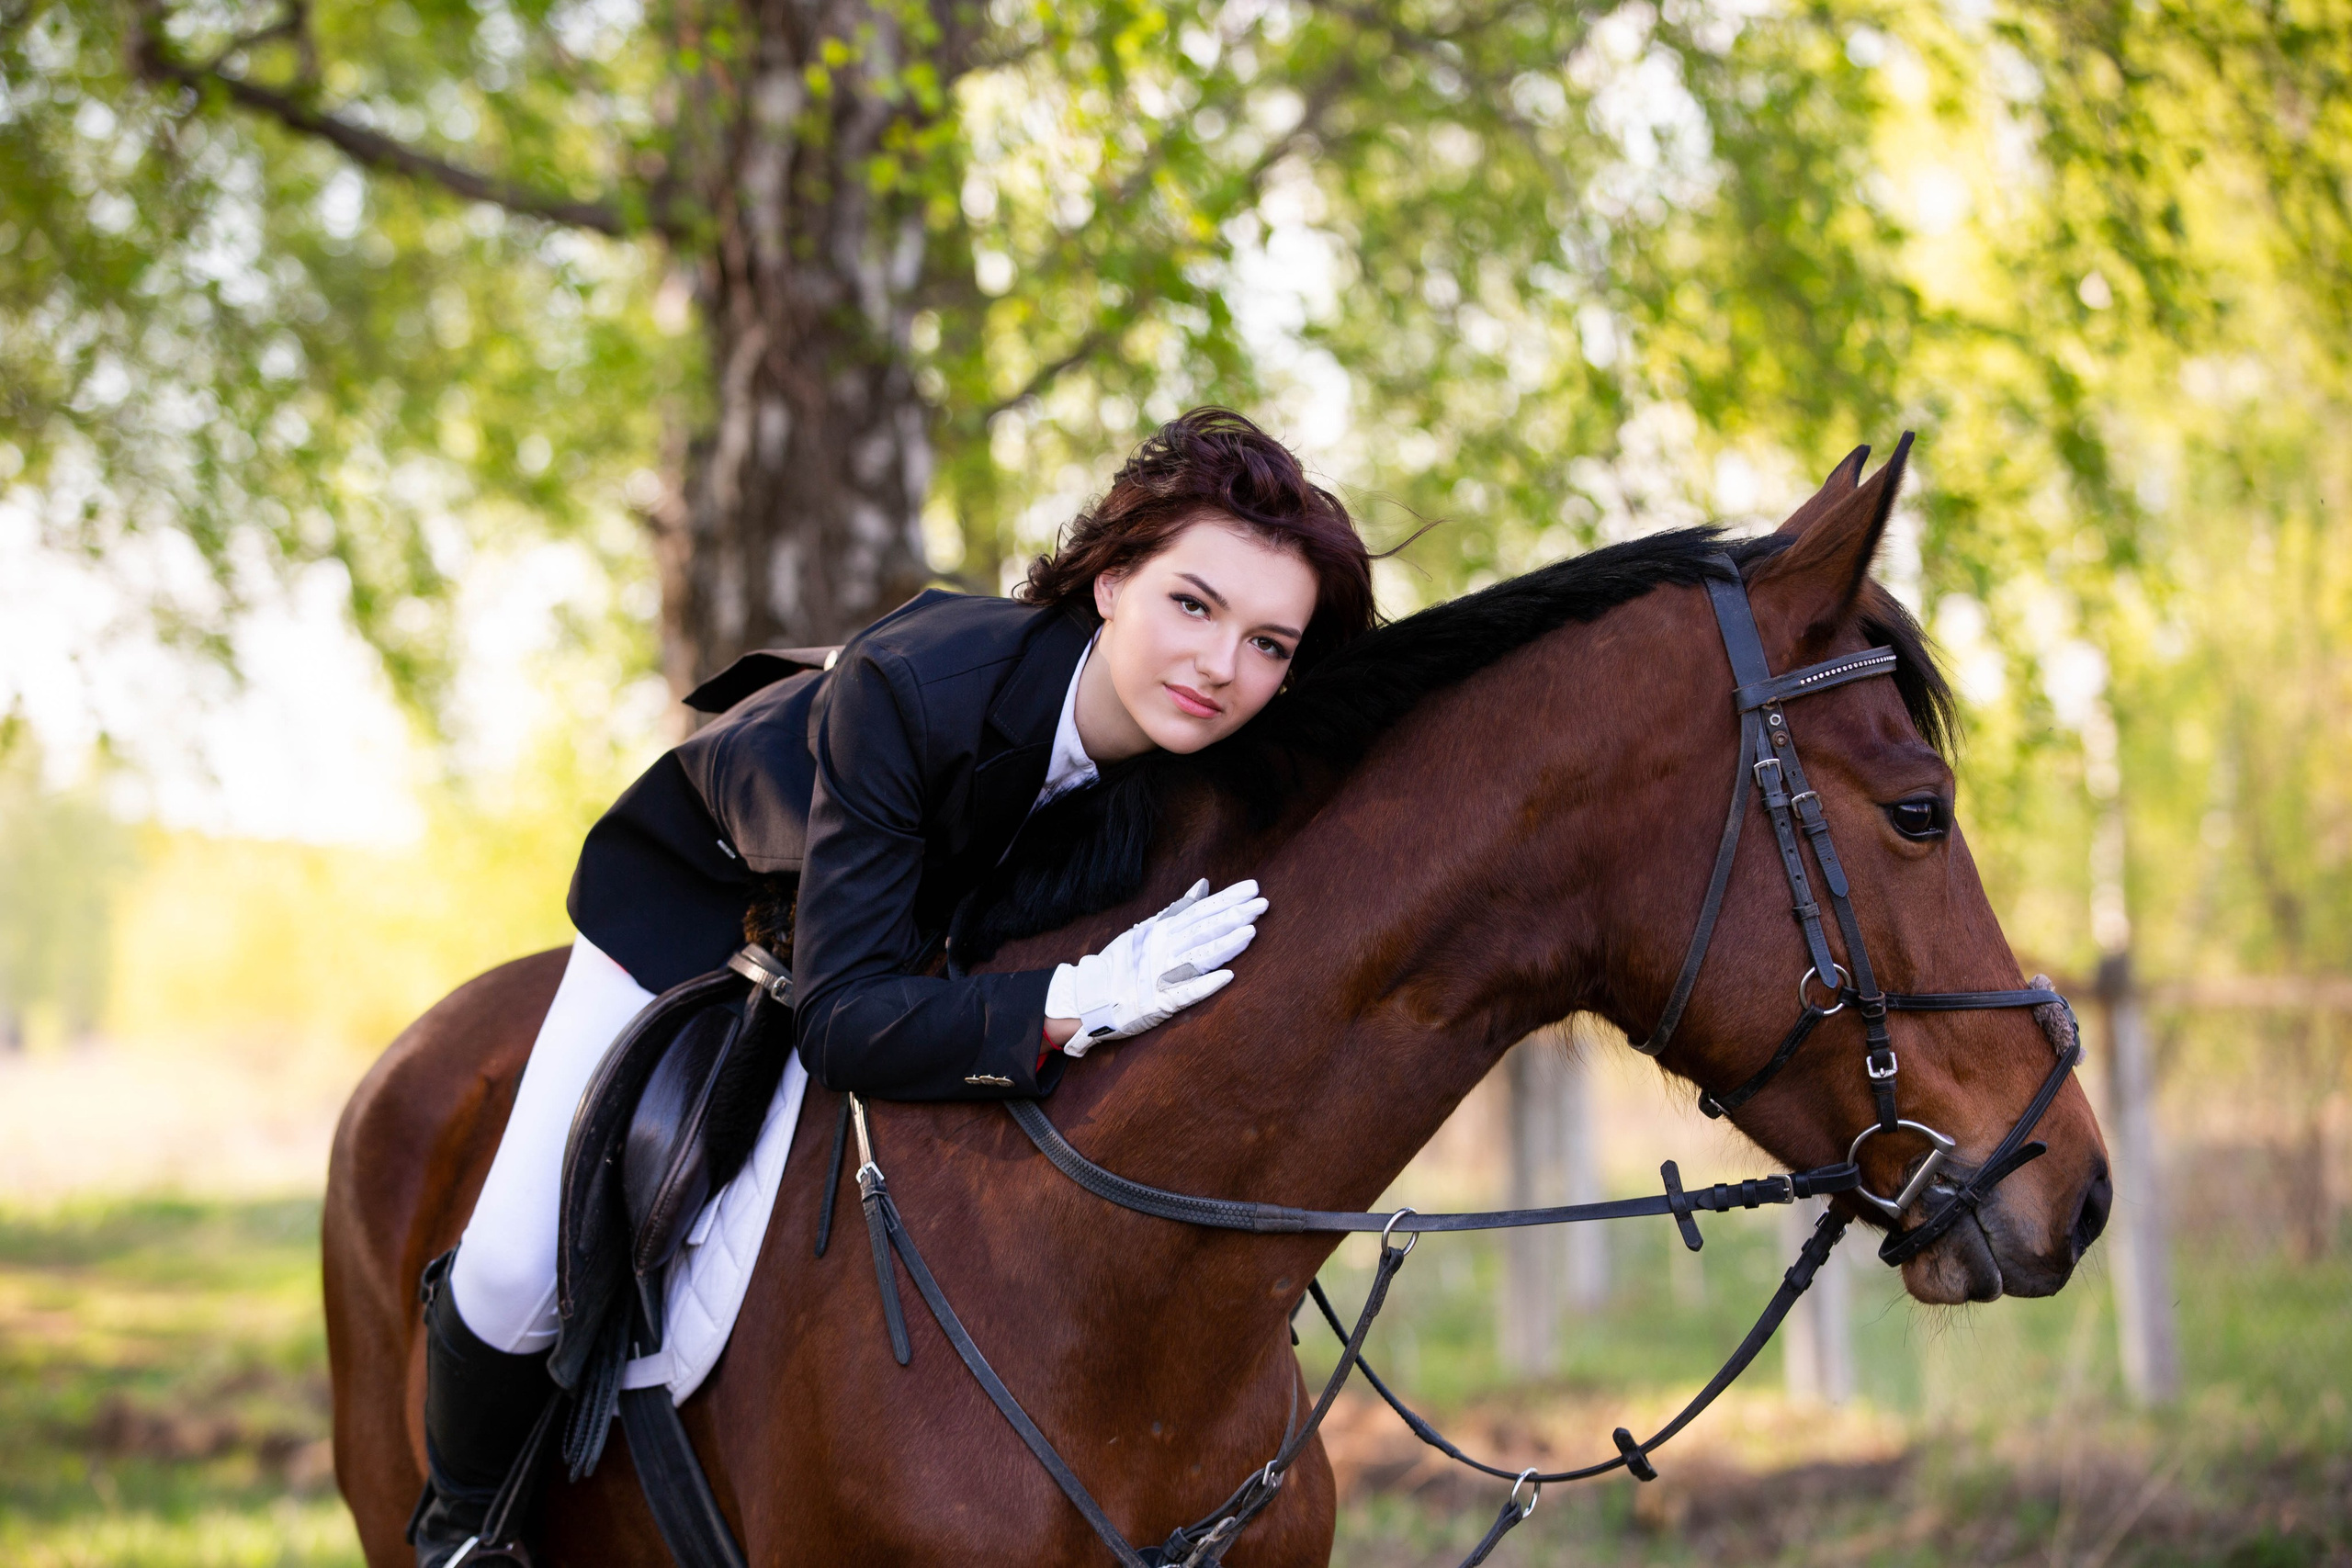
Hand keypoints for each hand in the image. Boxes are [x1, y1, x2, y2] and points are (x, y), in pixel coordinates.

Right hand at [1044, 878, 1266, 1054]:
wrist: (1091, 995)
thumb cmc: (1122, 963)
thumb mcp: (1147, 930)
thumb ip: (1177, 910)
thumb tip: (1203, 886)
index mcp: (1163, 931)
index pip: (1201, 912)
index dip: (1227, 900)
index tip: (1253, 889)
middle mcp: (1164, 949)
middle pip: (1204, 931)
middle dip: (1234, 917)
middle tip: (1262, 904)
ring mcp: (1163, 975)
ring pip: (1199, 957)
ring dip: (1225, 945)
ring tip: (1250, 933)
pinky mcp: (1160, 1002)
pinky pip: (1186, 992)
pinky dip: (1206, 985)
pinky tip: (1228, 977)